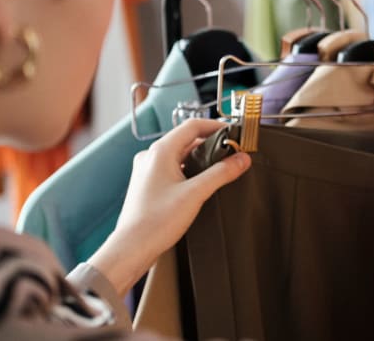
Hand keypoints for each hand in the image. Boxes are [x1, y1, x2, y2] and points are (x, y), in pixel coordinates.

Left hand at [88, 119, 250, 295]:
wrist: (131, 248)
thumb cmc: (156, 222)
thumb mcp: (196, 194)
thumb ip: (221, 173)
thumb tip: (242, 159)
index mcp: (161, 151)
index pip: (193, 126)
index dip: (216, 126)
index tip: (234, 134)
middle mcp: (151, 156)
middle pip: (187, 139)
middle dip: (211, 144)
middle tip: (232, 153)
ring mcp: (147, 170)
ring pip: (179, 154)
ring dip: (200, 157)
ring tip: (220, 168)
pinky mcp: (147, 184)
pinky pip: (172, 168)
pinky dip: (188, 169)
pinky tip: (199, 183)